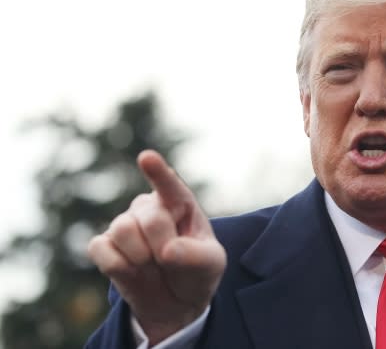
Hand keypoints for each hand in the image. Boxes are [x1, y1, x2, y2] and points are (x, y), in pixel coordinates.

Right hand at [87, 150, 225, 344]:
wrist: (175, 301)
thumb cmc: (197, 271)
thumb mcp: (211, 264)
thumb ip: (195, 256)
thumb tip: (167, 250)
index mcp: (179, 202)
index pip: (169, 185)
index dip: (158, 172)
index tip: (146, 158)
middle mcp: (148, 207)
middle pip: (151, 219)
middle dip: (163, 246)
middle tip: (172, 260)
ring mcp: (123, 224)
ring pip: (123, 231)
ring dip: (142, 258)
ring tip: (152, 266)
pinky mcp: (102, 245)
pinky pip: (101, 251)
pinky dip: (120, 269)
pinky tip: (132, 272)